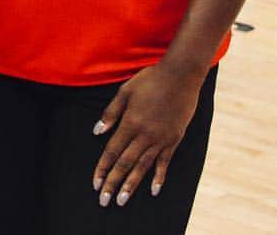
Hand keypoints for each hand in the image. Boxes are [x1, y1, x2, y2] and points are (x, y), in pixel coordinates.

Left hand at [91, 60, 205, 207]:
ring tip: (122, 200)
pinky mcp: (174, 140)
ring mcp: (161, 139)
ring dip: (132, 185)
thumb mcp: (125, 91)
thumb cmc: (150, 80)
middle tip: (105, 201)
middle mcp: (145, 134)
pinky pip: (164, 162)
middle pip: (125, 163)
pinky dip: (158, 177)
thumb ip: (111, 113)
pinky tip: (154, 191)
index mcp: (130, 122)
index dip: (103, 168)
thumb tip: (97, 132)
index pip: (112, 151)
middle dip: (114, 183)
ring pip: (143, 167)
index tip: (95, 183)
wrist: (180, 76)